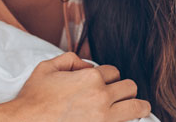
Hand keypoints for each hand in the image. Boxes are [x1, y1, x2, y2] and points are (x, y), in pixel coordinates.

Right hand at [10, 52, 151, 121]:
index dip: (108, 75)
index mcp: (90, 78)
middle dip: (125, 89)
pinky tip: (124, 121)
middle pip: (130, 88)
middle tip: (121, 94)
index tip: (103, 82)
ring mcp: (103, 119)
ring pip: (136, 108)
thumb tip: (85, 65)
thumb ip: (70, 59)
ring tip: (141, 107)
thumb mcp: (47, 68)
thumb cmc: (33, 99)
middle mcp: (101, 97)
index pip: (114, 72)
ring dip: (138, 106)